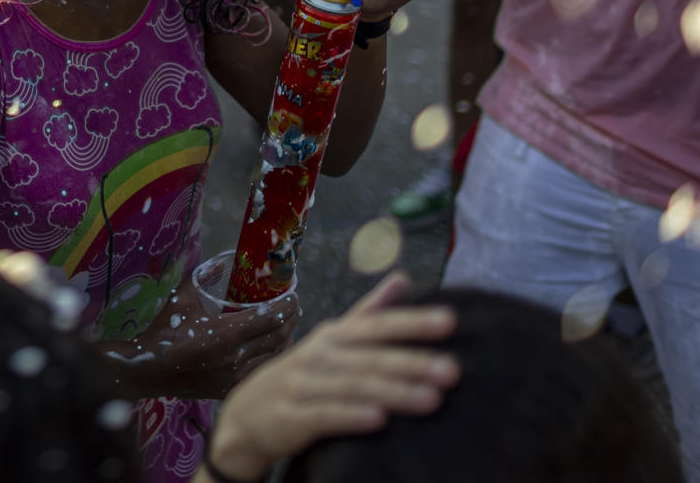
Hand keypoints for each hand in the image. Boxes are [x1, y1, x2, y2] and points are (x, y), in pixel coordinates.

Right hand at [103, 265, 300, 399]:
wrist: (149, 370)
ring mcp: (235, 377)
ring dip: (286, 339)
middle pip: (279, 336)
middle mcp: (236, 357)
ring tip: (287, 325)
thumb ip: (203, 276)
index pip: (271, 317)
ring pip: (275, 357)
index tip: (293, 294)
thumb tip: (224, 261)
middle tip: (294, 306)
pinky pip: (262, 372)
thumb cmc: (164, 332)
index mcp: (226, 333)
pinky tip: (272, 348)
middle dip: (291, 319)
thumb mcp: (182, 298)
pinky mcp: (231, 389)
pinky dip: (272, 358)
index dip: (288, 304)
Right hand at [203, 273, 459, 480]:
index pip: (376, 324)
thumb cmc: (304, 376)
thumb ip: (369, 312)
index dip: (411, 322)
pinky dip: (351, 416)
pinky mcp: (290, 418)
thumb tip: (404, 277)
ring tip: (431, 399)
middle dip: (411, 362)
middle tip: (453, 370)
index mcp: (333, 336)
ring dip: (393, 391)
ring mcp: (301, 385)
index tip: (450, 321)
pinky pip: (323, 416)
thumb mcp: (332, 340)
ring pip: (352, 386)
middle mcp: (317, 355)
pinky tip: (379, 420)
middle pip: (369, 357)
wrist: (246, 415)